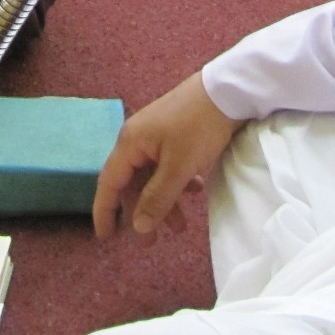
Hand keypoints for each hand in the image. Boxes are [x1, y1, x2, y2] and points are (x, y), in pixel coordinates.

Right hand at [93, 72, 243, 238]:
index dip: (105, 211)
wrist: (228, 90)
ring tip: (180, 227)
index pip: (109, 183)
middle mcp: (137, 140)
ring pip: (153, 177)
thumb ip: (157, 198)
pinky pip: (168, 166)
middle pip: (132, 184)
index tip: (105, 237)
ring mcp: (156, 136)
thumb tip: (137, 227)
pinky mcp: (174, 135)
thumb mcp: (179, 167)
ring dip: (164, 202)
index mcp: (130, 143)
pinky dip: (177, 183)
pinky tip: (195, 190)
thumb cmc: (198, 126)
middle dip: (142, 213)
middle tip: (151, 243)